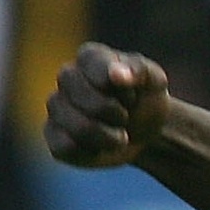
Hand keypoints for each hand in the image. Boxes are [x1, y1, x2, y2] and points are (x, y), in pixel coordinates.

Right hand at [44, 43, 171, 168]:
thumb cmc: (146, 98)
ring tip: (120, 136)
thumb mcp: (155, 80)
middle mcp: (67, 77)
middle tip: (126, 116)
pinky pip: (66, 148)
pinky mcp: (54, 135)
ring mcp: (57, 106)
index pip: (95, 68)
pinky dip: (93, 152)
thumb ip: (140, 71)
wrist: (147, 130)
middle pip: (84, 99)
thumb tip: (117, 74)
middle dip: (116, 114)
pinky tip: (102, 147)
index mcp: (90, 57)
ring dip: (109, 138)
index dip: (122, 89)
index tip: (133, 96)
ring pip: (78, 127)